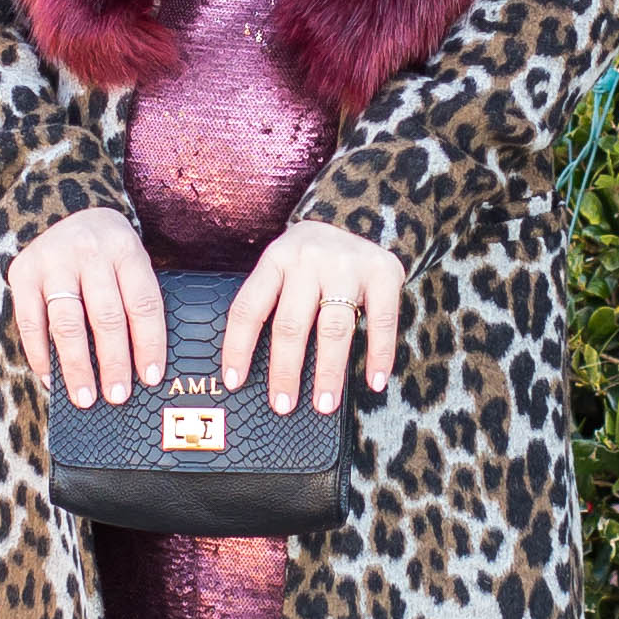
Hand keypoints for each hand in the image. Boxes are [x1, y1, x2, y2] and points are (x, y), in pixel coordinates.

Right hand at [6, 208, 164, 407]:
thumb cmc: (106, 253)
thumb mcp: (128, 261)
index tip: (150, 377)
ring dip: (77, 366)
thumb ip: (134, 300)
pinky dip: (40, 354)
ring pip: (68, 323)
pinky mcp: (24, 272)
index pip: (143, 303)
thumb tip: (142, 366)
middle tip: (118, 396)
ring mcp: (53, 261)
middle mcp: (90, 252)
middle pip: (106, 316)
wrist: (63, 210)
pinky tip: (50, 377)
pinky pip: (31, 322)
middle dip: (113, 362)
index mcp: (125, 249)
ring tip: (84, 396)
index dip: (148, 344)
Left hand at [236, 221, 407, 418]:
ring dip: (328, 371)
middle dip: (285, 370)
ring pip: (333, 327)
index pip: (249, 308)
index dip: (238, 347)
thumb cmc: (311, 258)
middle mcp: (309, 259)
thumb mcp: (284, 266)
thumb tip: (250, 368)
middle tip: (282, 405)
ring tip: (324, 403)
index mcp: (276, 258)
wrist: (359, 214)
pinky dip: (378, 354)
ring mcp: (348, 265)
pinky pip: (381, 321)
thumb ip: (271, 301)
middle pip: (291, 323)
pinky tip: (374, 381)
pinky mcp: (383, 272)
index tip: (235, 382)